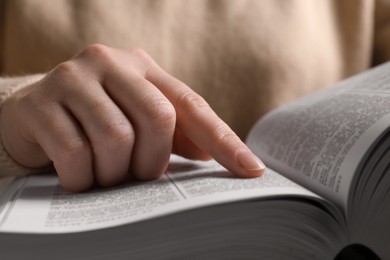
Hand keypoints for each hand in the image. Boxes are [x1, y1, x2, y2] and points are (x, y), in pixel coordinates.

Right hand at [0, 44, 264, 191]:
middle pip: (157, 119)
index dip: (224, 140)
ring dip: (115, 173)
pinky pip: (75, 154)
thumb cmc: (94, 120)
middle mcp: (109, 63)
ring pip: (116, 139)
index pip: (191, 105)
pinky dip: (83, 178)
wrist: (32, 113)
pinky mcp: (39, 103)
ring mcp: (72, 79)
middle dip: (151, 161)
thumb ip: (173, 132)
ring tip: (105, 174)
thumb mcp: (137, 120)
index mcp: (142, 67)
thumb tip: (212, 155)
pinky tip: (79, 177)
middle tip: (138, 174)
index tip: (251, 171)